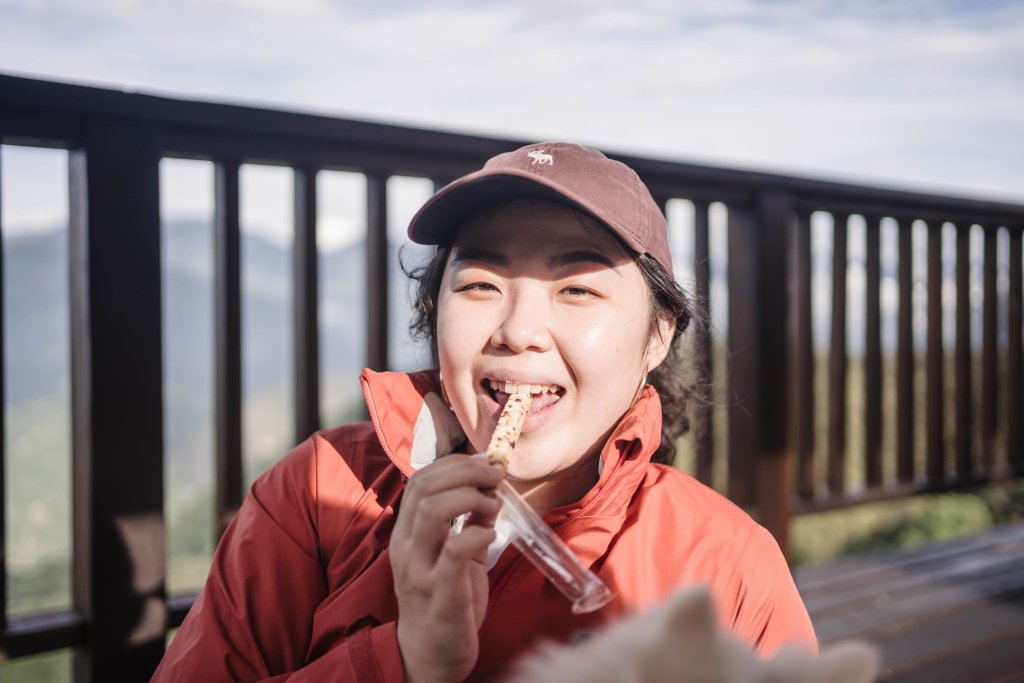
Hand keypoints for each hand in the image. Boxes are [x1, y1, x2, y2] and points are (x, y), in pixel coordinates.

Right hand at [391, 454, 502, 682]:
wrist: (429, 654)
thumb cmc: (444, 600)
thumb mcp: (453, 555)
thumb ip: (468, 523)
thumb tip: (490, 492)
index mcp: (406, 533)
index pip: (420, 480)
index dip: (455, 464)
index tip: (484, 466)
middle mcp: (406, 547)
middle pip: (426, 488)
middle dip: (466, 472)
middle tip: (495, 477)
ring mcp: (420, 569)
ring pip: (433, 511)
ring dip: (471, 497)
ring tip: (493, 505)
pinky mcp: (440, 592)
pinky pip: (456, 550)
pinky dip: (478, 533)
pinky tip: (491, 535)